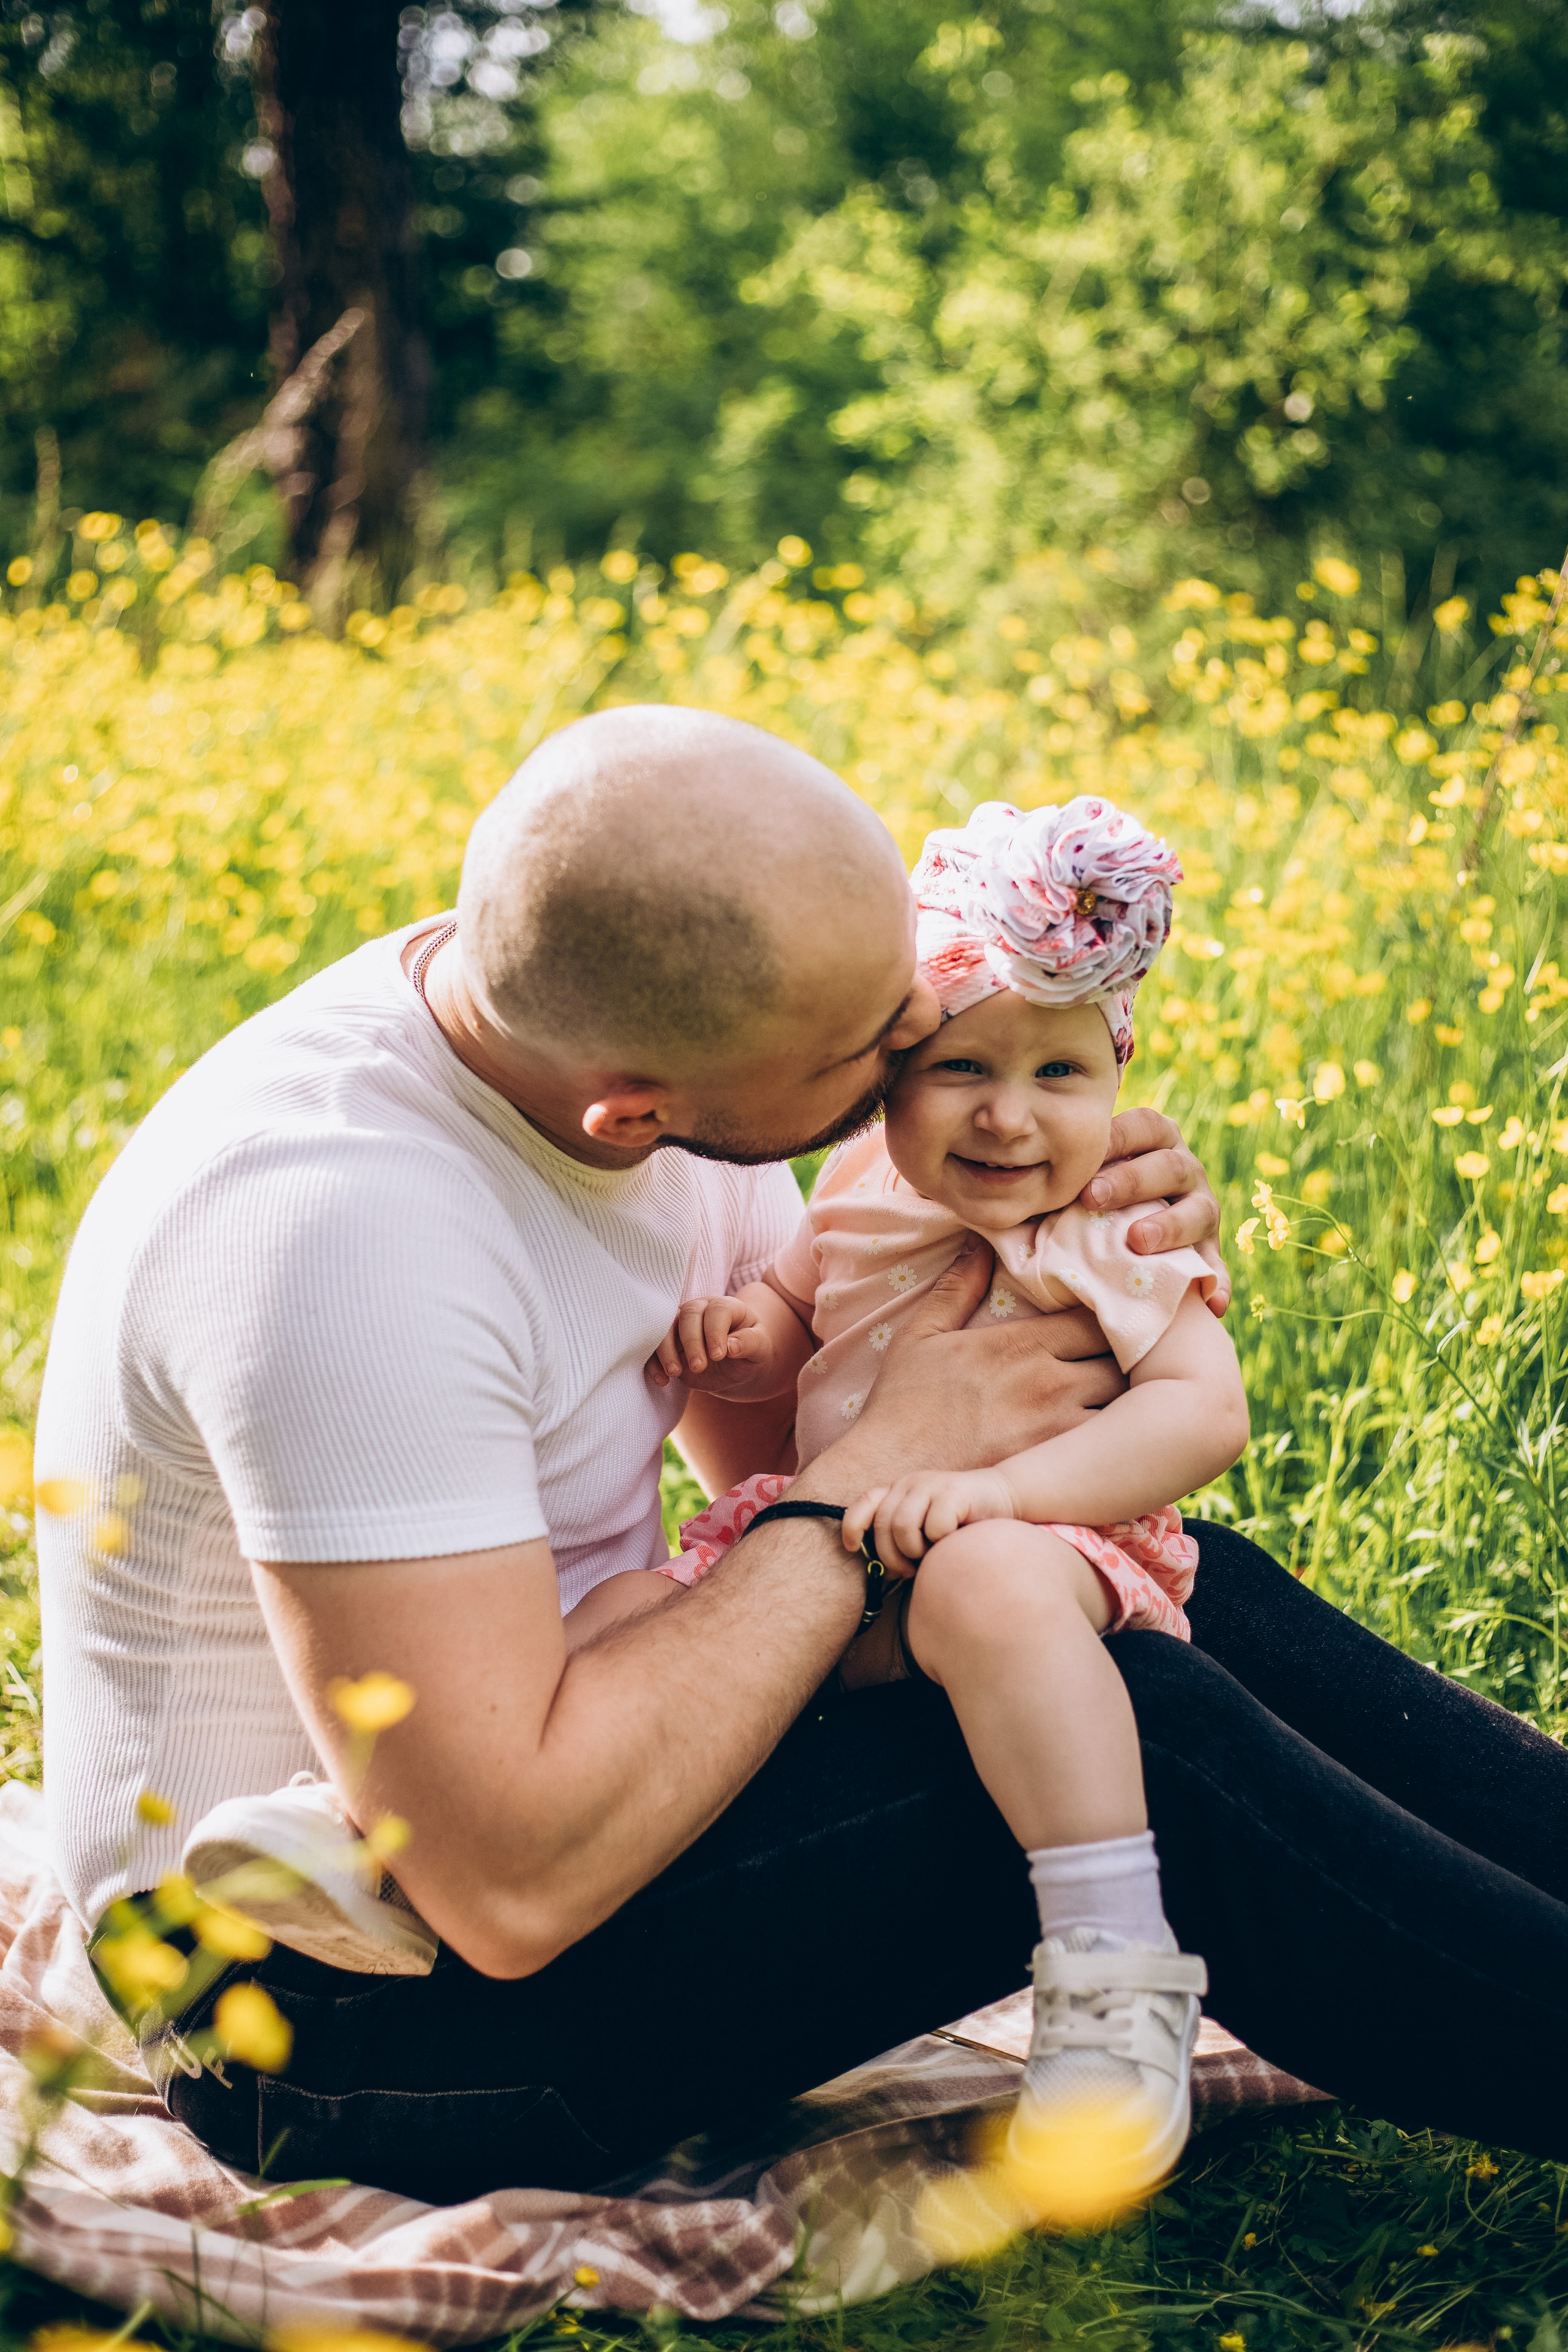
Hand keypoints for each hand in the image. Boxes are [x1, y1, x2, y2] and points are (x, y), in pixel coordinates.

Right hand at [647, 1296, 773, 1394]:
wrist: (735, 1367)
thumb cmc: (750, 1353)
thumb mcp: (760, 1349)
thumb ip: (749, 1343)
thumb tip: (732, 1346)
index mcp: (727, 1307)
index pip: (718, 1310)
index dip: (715, 1331)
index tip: (718, 1355)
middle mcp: (701, 1310)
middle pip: (688, 1313)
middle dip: (691, 1341)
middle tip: (698, 1367)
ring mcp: (681, 1325)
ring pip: (665, 1326)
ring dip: (667, 1350)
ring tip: (675, 1373)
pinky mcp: (668, 1343)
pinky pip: (654, 1347)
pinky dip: (653, 1362)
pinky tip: (662, 1380)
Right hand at [796, 1233, 1125, 1502]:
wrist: (887, 1473)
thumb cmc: (903, 1405)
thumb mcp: (923, 1334)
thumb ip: (959, 1286)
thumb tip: (980, 1241)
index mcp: (1023, 1343)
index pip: (1100, 1314)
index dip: (1116, 1314)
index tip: (1118, 1317)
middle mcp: (1050, 1381)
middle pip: (1127, 1358)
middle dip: (1136, 1356)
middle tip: (1140, 1358)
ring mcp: (1059, 1427)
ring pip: (1127, 1405)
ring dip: (1135, 1399)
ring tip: (1139, 1398)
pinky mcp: (1059, 1469)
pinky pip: (1110, 1450)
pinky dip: (1121, 1440)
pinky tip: (1121, 1441)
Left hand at [844, 1468, 1015, 1575]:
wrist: (1003, 1497)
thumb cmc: (960, 1523)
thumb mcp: (925, 1530)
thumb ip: (902, 1540)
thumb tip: (879, 1571)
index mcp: (898, 1491)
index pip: (864, 1503)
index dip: (852, 1526)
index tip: (851, 1548)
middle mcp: (909, 1483)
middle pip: (883, 1526)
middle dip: (894, 1557)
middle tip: (912, 1570)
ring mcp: (931, 1484)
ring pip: (903, 1526)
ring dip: (916, 1551)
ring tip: (932, 1555)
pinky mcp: (953, 1490)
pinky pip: (935, 1526)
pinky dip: (943, 1541)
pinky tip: (955, 1539)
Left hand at [1080, 1106, 1230, 1316]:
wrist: (1120, 1229)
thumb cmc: (1088, 1197)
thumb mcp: (1080, 1178)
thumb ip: (1062, 1173)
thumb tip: (1016, 1187)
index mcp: (1155, 1140)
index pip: (1143, 1126)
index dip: (1115, 1139)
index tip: (1079, 1159)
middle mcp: (1185, 1169)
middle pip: (1170, 1166)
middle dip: (1131, 1181)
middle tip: (1092, 1198)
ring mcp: (1202, 1209)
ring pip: (1201, 1211)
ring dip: (1170, 1226)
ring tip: (1138, 1242)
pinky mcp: (1209, 1252)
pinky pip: (1217, 1268)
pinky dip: (1217, 1284)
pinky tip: (1210, 1302)